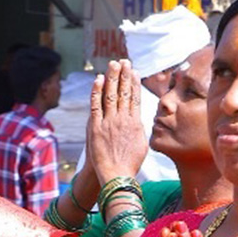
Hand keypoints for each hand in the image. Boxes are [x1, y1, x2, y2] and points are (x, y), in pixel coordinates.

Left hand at [86, 60, 148, 188]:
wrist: (116, 176)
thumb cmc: (130, 164)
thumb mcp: (141, 145)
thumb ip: (139, 129)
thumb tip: (139, 120)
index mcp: (136, 123)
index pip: (135, 98)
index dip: (134, 83)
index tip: (134, 71)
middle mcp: (123, 120)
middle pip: (124, 92)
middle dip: (124, 75)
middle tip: (123, 61)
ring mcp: (109, 123)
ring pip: (111, 95)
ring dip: (112, 77)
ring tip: (113, 64)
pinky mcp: (96, 127)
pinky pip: (96, 105)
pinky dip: (97, 91)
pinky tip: (98, 79)